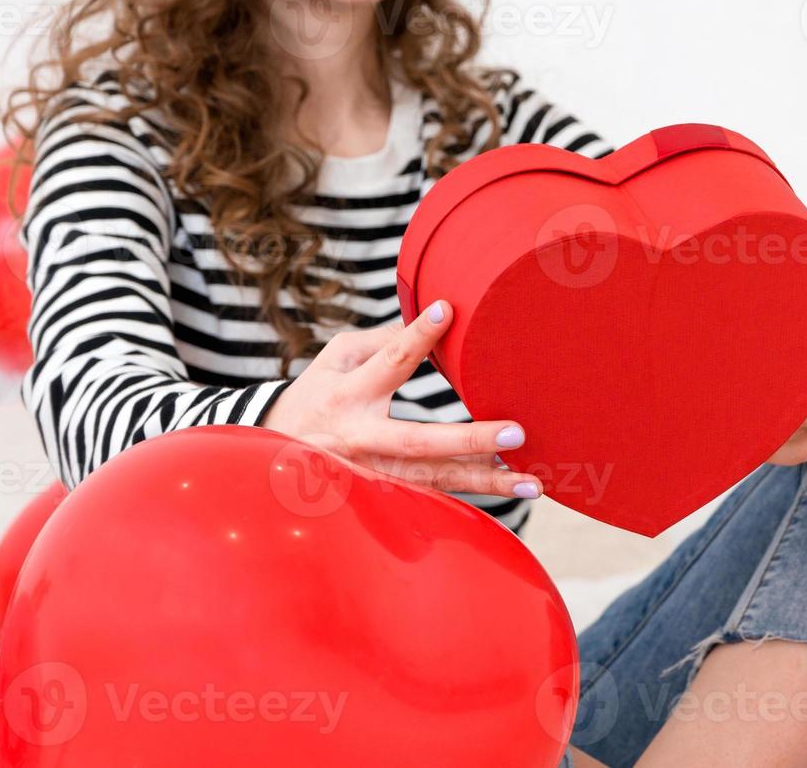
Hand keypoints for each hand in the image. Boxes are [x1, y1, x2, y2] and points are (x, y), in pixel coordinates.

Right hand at [261, 300, 542, 499]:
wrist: (273, 453)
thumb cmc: (317, 392)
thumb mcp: (337, 358)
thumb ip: (383, 341)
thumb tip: (433, 316)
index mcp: (349, 394)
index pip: (388, 361)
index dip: (416, 336)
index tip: (446, 310)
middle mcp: (362, 439)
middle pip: (421, 442)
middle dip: (470, 438)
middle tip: (517, 431)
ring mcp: (374, 474)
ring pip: (435, 481)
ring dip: (486, 481)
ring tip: (533, 480)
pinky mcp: (383, 496)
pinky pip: (432, 497)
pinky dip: (471, 495)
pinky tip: (509, 491)